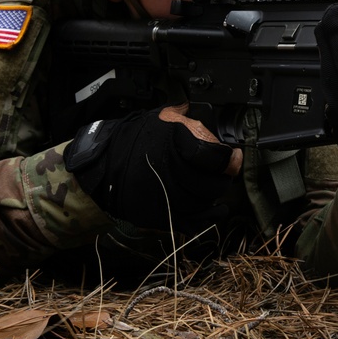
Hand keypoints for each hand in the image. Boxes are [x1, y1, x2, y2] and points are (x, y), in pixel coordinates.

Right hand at [64, 105, 241, 232]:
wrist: (104, 165)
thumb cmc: (135, 140)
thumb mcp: (163, 117)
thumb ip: (189, 120)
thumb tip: (210, 122)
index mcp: (178, 144)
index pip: (216, 157)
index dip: (229, 158)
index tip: (233, 156)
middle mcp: (175, 172)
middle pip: (215, 183)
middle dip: (223, 177)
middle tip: (222, 171)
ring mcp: (170, 197)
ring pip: (207, 202)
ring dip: (214, 194)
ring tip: (211, 185)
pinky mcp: (165, 216)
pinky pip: (196, 221)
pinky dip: (209, 215)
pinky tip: (214, 209)